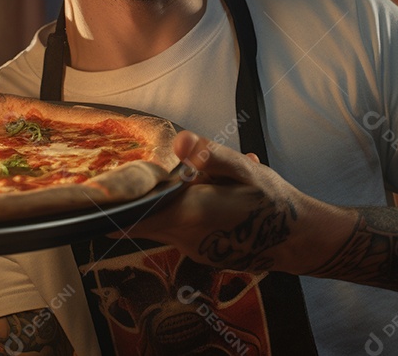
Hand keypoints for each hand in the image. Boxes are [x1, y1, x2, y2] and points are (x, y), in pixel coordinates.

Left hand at [125, 131, 353, 274]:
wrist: (299, 240)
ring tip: (194, 181)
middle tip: (135, 180)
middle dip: (138, 199)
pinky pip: (180, 231)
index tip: (98, 189)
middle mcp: (186, 239)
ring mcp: (194, 250)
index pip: (135, 214)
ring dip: (166, 204)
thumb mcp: (246, 171)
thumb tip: (178, 142)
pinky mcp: (202, 254)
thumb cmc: (273, 203)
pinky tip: (213, 195)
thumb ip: (209, 156)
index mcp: (192, 215)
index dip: (114, 203)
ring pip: (161, 224)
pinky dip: (185, 213)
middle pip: (142, 220)